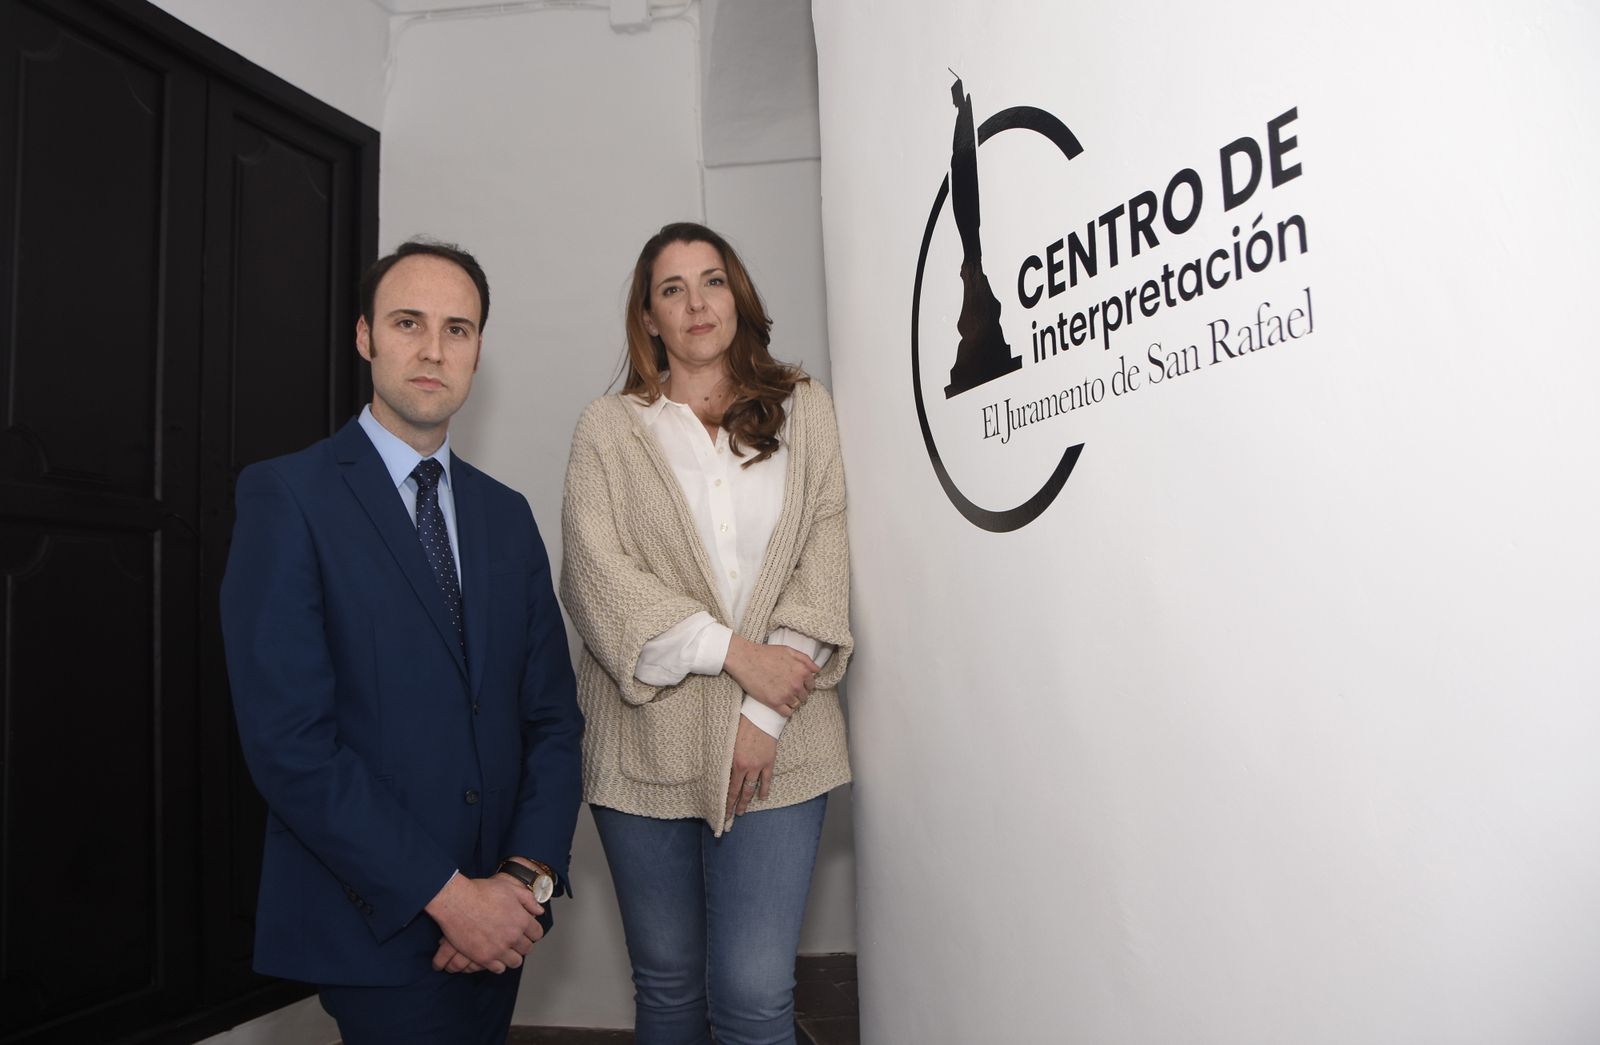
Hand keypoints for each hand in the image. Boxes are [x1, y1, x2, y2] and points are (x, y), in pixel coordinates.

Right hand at [424, 872, 544, 973]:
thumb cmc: (481, 891)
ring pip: (515, 962)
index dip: (532, 932)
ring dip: (512, 956)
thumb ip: (528, 899)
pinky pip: (499, 969)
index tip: (526, 931)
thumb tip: (539, 910)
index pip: (537, 934)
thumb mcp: (509, 888)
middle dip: (522, 944)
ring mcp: (499, 949)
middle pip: (527, 949)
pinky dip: (498, 964)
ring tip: (505, 950)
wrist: (457, 901)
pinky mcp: (484, 957)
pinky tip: (494, 956)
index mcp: (522, 920)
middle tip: (514, 940)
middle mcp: (513, 936)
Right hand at [724, 635, 817, 716]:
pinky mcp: (774, 703)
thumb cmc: (766, 653)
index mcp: (802, 671)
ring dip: (791, 701)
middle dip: (798, 693)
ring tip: (781, 695)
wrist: (745, 659)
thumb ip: (805, 660)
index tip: (795, 683)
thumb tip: (817, 670)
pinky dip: (785, 711)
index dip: (804, 684)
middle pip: (804, 696)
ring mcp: (786, 694)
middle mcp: (796, 684)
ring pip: (796, 705)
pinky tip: (779, 704)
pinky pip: (787, 713)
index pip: (811, 685)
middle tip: (786, 688)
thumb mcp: (789, 650)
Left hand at [725, 714, 777, 820]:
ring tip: (742, 811)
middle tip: (731, 817)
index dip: (726, 802)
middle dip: (735, 805)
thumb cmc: (741, 726)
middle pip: (740, 792)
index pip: (729, 788)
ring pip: (752, 788)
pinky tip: (762, 797)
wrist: (760, 717)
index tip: (723, 813)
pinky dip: (764, 789)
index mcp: (735, 763)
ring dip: (747, 801)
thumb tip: (721, 773)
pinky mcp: (769, 762)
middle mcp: (747, 767)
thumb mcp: (728, 743)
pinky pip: (767, 779)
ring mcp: (759, 766)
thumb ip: (726, 759)